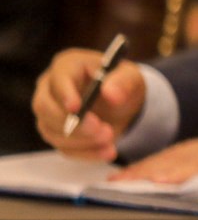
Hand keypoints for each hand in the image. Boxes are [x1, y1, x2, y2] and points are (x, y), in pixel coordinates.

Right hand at [32, 48, 147, 159]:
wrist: (123, 103)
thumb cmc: (122, 82)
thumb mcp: (130, 77)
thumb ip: (123, 82)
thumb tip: (111, 94)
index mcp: (67, 66)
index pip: (58, 79)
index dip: (65, 94)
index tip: (77, 108)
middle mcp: (50, 89)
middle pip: (45, 107)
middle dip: (73, 122)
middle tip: (102, 129)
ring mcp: (49, 113)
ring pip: (51, 131)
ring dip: (81, 140)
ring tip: (110, 138)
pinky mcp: (56, 134)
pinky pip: (63, 148)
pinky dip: (85, 153)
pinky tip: (107, 151)